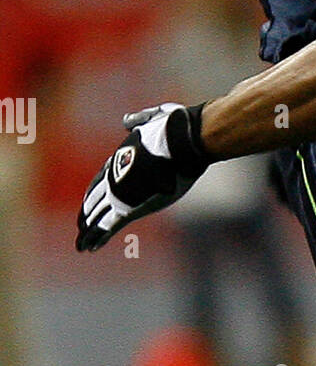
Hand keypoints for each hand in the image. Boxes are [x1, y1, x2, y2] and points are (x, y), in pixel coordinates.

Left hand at [76, 103, 208, 251]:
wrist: (184, 140)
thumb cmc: (176, 127)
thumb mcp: (155, 118)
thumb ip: (139, 120)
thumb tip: (125, 120)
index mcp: (122, 156)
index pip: (102, 179)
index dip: (94, 192)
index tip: (89, 202)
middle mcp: (115, 175)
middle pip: (95, 199)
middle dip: (88, 213)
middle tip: (82, 227)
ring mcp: (120, 192)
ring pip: (97, 215)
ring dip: (89, 230)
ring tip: (83, 244)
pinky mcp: (129, 207)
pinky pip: (107, 226)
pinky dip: (97, 238)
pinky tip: (89, 247)